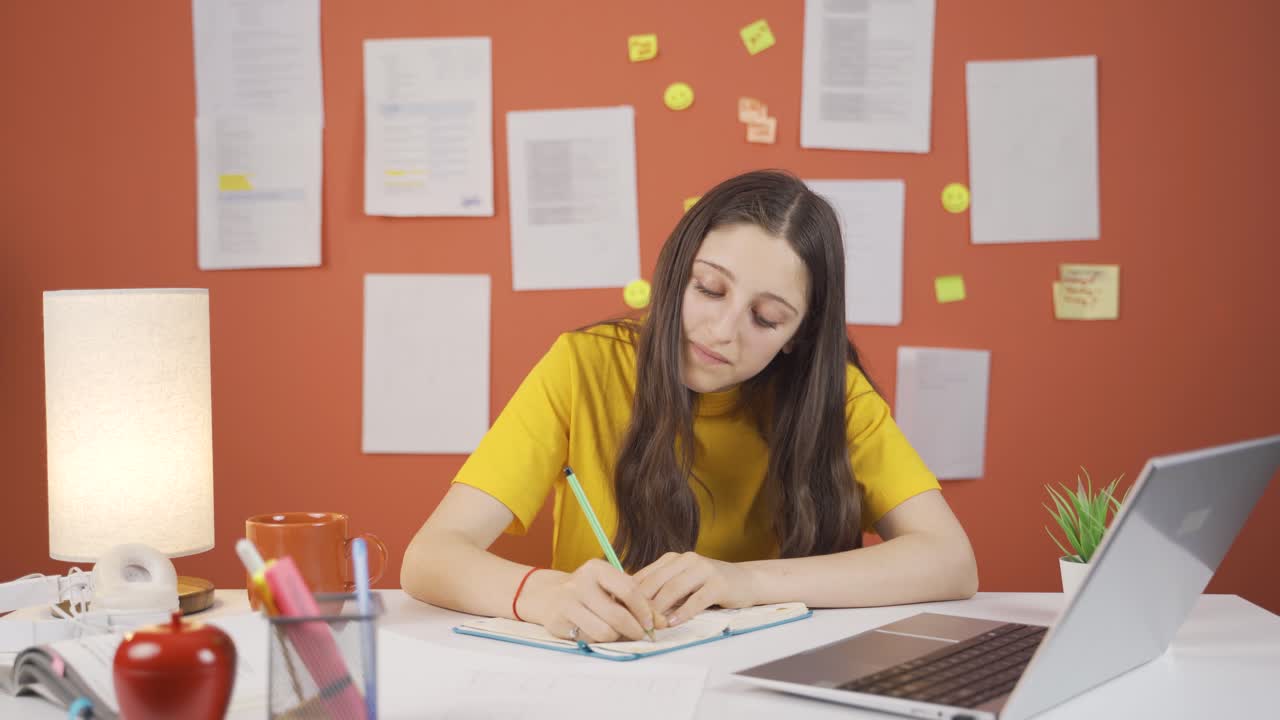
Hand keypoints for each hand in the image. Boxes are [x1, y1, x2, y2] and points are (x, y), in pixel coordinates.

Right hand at [520, 559, 656, 642]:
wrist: (549, 595)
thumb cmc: (590, 591)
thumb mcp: (609, 586)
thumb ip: (635, 600)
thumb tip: (661, 623)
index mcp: (597, 569)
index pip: (629, 589)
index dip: (644, 610)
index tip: (653, 623)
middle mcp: (580, 583)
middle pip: (617, 615)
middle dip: (635, 630)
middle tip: (641, 634)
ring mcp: (567, 603)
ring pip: (604, 632)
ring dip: (616, 638)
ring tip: (619, 634)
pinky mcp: (558, 623)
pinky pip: (589, 640)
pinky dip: (598, 641)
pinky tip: (597, 633)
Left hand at [634, 552, 756, 626]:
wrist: (746, 581)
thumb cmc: (709, 586)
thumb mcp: (682, 583)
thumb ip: (661, 590)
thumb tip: (630, 607)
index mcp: (673, 558)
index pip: (645, 576)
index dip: (630, 595)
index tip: (620, 612)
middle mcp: (687, 559)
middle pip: (657, 582)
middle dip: (642, 603)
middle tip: (632, 623)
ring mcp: (704, 569)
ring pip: (674, 589)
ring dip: (660, 608)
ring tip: (651, 625)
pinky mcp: (718, 583)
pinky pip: (697, 599)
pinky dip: (684, 612)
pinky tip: (674, 622)